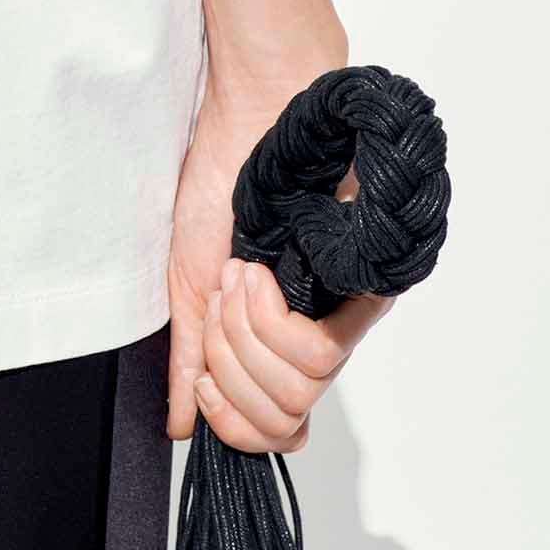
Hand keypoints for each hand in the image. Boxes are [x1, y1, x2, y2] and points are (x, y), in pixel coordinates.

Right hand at [167, 66, 388, 450]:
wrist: (251, 118)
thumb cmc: (221, 183)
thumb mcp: (190, 281)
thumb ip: (191, 356)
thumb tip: (181, 426)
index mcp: (281, 336)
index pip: (276, 431)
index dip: (233, 422)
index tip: (206, 377)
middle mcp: (321, 333)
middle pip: (283, 418)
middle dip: (232, 367)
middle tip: (223, 300)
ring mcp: (348, 315)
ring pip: (300, 392)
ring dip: (246, 336)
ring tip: (240, 275)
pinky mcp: (368, 292)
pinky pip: (319, 357)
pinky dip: (268, 320)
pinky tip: (256, 273)